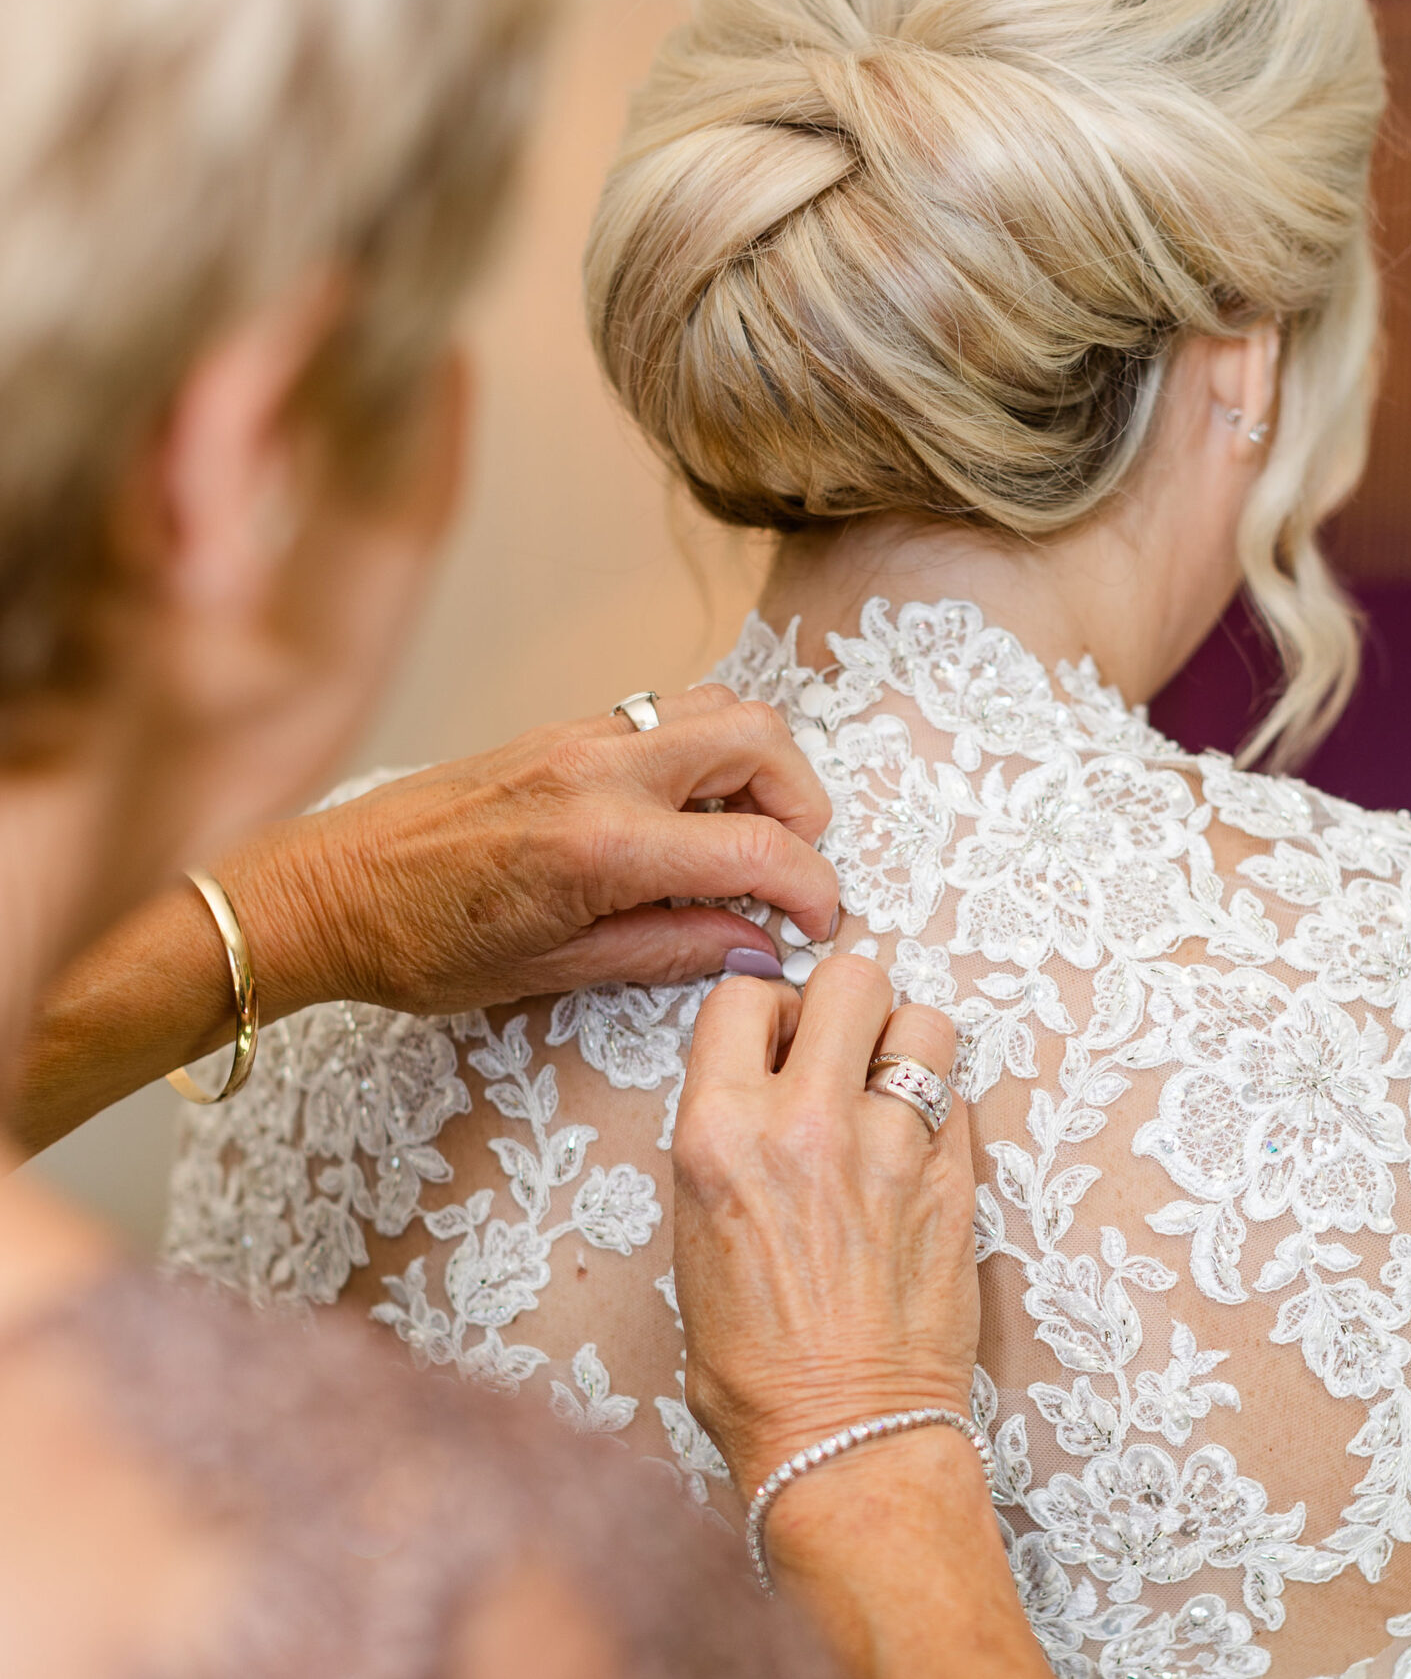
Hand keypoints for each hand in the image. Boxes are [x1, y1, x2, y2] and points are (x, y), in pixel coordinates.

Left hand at [218, 688, 838, 1015]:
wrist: (323, 891)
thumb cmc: (417, 945)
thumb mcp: (554, 971)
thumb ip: (668, 949)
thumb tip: (756, 946)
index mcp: (602, 844)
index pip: (756, 848)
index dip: (809, 890)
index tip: (818, 923)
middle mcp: (598, 770)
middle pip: (758, 737)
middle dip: (800, 802)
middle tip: (788, 867)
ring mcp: (577, 737)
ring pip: (715, 708)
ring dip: (752, 765)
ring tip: (737, 839)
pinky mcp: (558, 731)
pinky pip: (660, 716)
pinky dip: (697, 755)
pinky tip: (676, 820)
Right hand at [671, 954, 978, 1500]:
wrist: (842, 1440)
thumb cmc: (756, 1368)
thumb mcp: (695, 1238)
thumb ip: (730, 1143)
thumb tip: (765, 1091)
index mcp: (720, 1133)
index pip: (746, 994)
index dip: (769, 1009)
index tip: (780, 1041)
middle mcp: (805, 1123)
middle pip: (852, 978)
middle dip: (848, 1006)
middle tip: (843, 1054)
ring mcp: (892, 1147)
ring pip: (925, 1022)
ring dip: (909, 1049)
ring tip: (893, 1098)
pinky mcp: (958, 1181)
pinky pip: (960, 1099)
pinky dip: (941, 1115)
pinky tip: (918, 1162)